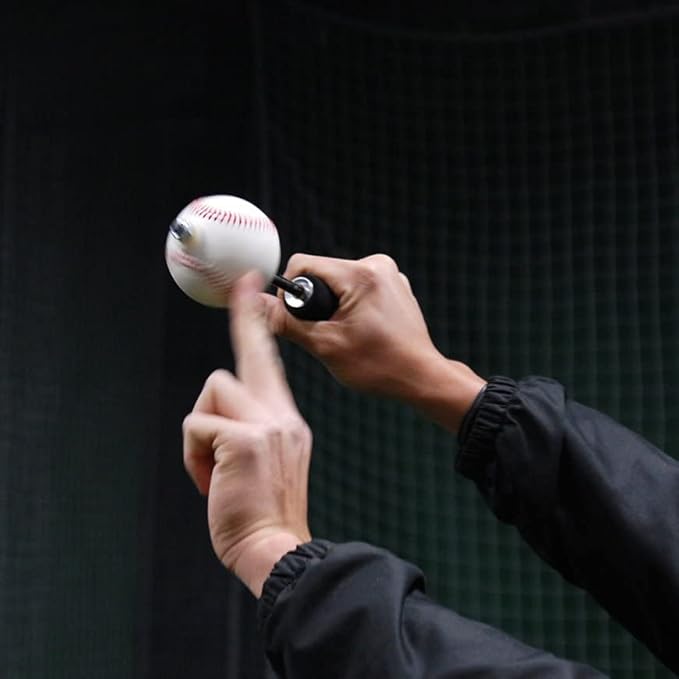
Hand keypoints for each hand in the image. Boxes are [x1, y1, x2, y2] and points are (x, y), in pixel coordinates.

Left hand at [182, 272, 311, 596]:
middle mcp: (282, 413)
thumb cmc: (263, 512)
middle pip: (248, 354)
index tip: (251, 286)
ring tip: (212, 470)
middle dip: (244, 322)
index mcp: (286, 420)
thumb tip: (217, 416)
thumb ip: (251, 430)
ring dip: (201, 431)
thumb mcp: (266, 463)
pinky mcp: (244, 439)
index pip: (271, 362)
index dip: (257, 323)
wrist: (278, 548)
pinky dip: (194, 456)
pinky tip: (210, 482)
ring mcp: (267, 423)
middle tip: (245, 284)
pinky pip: (196, 425)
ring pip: (213, 390)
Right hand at [260, 253, 485, 431]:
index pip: (303, 264)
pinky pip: (357, 288)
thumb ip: (287, 322)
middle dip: (316, 302)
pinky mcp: (394, 285)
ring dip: (333, 306)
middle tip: (327, 333)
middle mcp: (378, 265)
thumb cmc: (379, 366)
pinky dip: (351, 306)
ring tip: (348, 335)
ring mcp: (389, 274)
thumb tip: (256, 303)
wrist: (421, 377)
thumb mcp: (325, 345)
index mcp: (360, 274)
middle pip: (321, 273)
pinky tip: (362, 332)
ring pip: (338, 282)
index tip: (296, 319)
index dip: (290, 291)